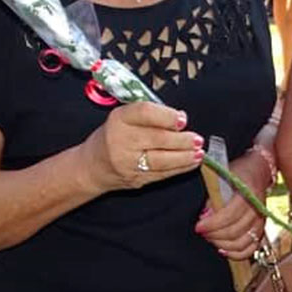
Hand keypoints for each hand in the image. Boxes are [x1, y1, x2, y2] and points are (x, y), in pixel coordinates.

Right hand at [79, 102, 203, 192]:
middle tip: (197, 138)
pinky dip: (180, 168)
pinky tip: (192, 162)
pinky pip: (163, 174)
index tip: (182, 119)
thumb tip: (180, 118)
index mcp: (119, 119)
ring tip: (199, 152)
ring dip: (185, 156)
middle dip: (182, 140)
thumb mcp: (124, 117)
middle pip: (158, 138)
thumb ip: (150, 114)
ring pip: (162, 160)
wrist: (92, 166)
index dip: (167, 116)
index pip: (145, 113)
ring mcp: (128, 163)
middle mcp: (121, 140)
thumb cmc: (114, 136)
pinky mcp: (136, 179)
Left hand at [195, 151, 268, 259]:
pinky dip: (236, 253)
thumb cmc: (237, 173)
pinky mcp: (262, 229)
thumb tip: (204, 216)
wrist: (258, 171)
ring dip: (223, 245)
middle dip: (214, 235)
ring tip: (211, 238)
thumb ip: (213, 197)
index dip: (212, 224)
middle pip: (235, 232)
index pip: (229, 215)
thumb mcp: (223, 177)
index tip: (198, 226)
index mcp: (248, 193)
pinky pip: (250, 249)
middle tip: (202, 232)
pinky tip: (223, 249)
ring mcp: (261, 221)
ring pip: (242, 243)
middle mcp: (257, 209)